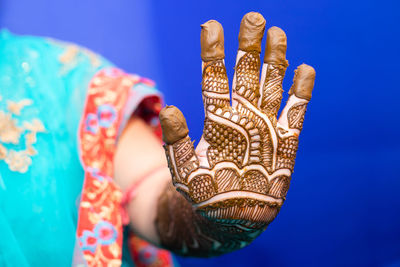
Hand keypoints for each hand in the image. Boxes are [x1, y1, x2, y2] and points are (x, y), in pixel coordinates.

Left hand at [159, 12, 314, 231]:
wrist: (231, 216)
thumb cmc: (204, 194)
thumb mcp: (184, 170)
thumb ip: (178, 141)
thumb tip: (169, 109)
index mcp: (217, 120)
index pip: (215, 79)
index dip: (213, 53)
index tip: (210, 26)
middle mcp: (242, 117)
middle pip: (246, 75)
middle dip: (248, 47)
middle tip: (252, 18)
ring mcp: (264, 128)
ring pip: (271, 87)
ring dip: (275, 61)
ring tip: (277, 33)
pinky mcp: (286, 143)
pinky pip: (296, 113)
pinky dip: (301, 93)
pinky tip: (305, 70)